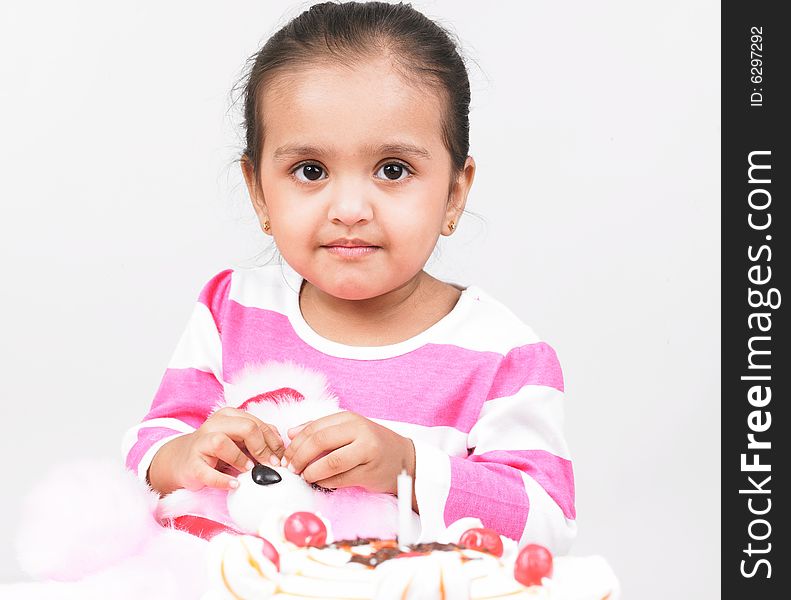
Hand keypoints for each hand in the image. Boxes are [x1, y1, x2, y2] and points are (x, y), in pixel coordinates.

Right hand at [147, 407, 285, 494]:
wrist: (182, 460)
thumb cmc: (217, 450)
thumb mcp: (239, 439)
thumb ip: (258, 438)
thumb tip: (281, 447)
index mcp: (229, 416)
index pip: (258, 423)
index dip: (273, 441)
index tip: (281, 458)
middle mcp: (214, 425)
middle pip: (245, 428)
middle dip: (262, 448)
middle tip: (271, 465)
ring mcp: (201, 443)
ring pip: (222, 442)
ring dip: (241, 458)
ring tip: (251, 470)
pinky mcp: (192, 464)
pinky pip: (207, 472)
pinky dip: (223, 480)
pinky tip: (236, 484)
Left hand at [282, 411, 414, 495]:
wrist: (403, 459)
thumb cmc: (371, 444)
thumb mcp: (348, 430)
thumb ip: (320, 429)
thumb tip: (291, 433)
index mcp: (351, 419)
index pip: (315, 428)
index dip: (296, 443)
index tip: (286, 455)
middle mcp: (360, 432)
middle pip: (320, 442)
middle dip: (300, 457)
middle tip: (291, 468)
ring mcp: (367, 452)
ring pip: (330, 462)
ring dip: (311, 472)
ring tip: (304, 476)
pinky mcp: (370, 472)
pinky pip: (340, 479)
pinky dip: (325, 482)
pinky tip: (320, 482)